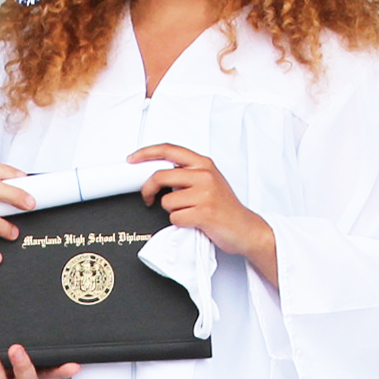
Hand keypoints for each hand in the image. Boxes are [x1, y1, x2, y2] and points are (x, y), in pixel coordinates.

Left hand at [128, 144, 278, 286]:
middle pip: (160, 176)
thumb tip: (157, 172)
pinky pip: (175, 217)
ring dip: (172, 211)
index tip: (132, 159)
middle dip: (148, 189)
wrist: (246, 228)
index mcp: (203, 164)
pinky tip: (193, 222)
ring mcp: (205, 194)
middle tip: (148, 197)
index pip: (168, 150)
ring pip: (166, 201)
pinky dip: (180, 222)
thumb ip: (186, 173)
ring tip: (188, 212)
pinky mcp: (204, 213)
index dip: (146, 153)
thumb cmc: (225, 206)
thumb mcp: (208, 181)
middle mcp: (204, 175)